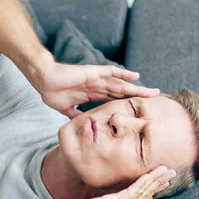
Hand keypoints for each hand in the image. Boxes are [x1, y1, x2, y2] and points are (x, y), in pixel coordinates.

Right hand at [36, 62, 159, 117]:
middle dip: (138, 97)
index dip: (127, 104)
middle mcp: (98, 86)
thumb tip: (85, 126)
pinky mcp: (92, 73)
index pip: (115, 100)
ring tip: (152, 92)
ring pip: (121, 84)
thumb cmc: (52, 92)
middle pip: (123, 92)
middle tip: (155, 100)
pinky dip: (123, 74)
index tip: (139, 111)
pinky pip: (111, 72)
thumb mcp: (67, 109)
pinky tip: (136, 76)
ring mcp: (96, 79)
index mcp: (93, 94)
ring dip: (137, 89)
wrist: (43, 80)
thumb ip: (77, 115)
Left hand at [60, 166, 175, 198]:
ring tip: (167, 171)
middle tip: (172, 174)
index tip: (162, 182)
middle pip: (145, 195)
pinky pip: (133, 192)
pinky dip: (143, 183)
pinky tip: (150, 175)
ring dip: (156, 180)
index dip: (152, 189)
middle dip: (159, 183)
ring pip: (142, 192)